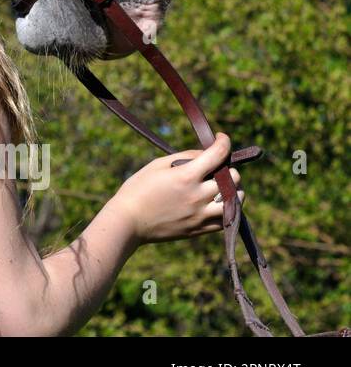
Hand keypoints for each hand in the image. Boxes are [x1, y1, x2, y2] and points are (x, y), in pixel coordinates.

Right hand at [112, 133, 243, 244]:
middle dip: (227, 166)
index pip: (218, 154)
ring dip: (233, 189)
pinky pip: (227, 217)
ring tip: (221, 186)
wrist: (128, 221)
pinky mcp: (200, 229)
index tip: (221, 137)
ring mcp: (201, 214)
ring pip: (236, 199)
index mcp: (186, 176)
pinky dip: (227, 207)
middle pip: (233, 177)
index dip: (223, 141)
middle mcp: (198, 195)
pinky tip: (216, 201)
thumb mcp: (157, 165)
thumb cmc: (137, 189)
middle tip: (216, 166)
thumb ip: (184, 157)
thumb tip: (205, 154)